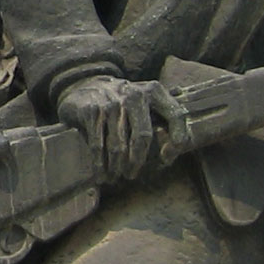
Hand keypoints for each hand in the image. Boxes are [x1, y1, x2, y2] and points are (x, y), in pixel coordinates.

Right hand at [55, 75, 186, 183]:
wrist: (84, 85)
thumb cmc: (122, 102)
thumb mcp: (144, 101)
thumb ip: (162, 118)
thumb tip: (172, 153)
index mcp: (153, 92)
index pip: (176, 115)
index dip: (178, 138)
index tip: (168, 158)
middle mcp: (134, 95)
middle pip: (142, 136)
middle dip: (137, 161)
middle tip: (131, 175)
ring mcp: (111, 102)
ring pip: (118, 145)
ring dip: (116, 167)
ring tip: (115, 177)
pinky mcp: (92, 110)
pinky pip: (98, 144)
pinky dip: (99, 163)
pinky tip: (101, 173)